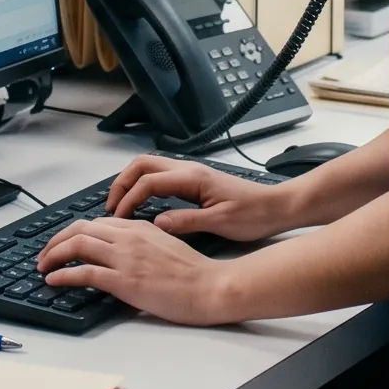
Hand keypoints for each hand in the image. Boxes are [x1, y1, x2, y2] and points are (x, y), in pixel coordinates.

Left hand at [36, 217, 240, 325]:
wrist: (211, 286)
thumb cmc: (194, 272)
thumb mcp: (165, 244)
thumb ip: (140, 242)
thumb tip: (119, 250)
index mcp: (138, 227)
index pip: (95, 223)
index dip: (71, 233)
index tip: (61, 244)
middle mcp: (129, 237)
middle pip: (79, 229)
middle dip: (55, 241)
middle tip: (44, 254)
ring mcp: (126, 258)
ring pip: (77, 245)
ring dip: (52, 255)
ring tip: (42, 267)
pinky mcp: (126, 280)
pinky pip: (85, 272)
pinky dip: (63, 275)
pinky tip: (53, 280)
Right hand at [103, 155, 304, 241]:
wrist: (277, 207)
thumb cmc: (254, 215)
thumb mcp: (220, 223)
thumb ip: (186, 222)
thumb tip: (157, 224)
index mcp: (192, 178)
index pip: (148, 182)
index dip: (128, 199)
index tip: (118, 219)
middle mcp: (189, 170)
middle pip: (142, 165)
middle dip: (121, 183)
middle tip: (111, 208)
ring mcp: (191, 173)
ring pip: (150, 168)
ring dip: (131, 183)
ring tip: (121, 207)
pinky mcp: (195, 181)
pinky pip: (161, 177)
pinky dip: (144, 187)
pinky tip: (143, 206)